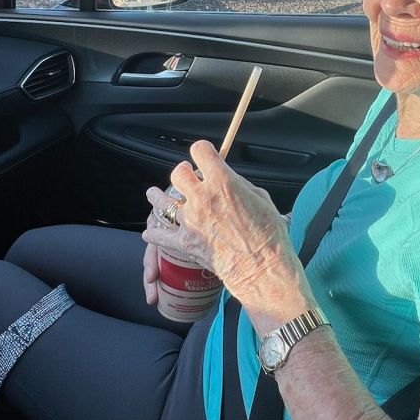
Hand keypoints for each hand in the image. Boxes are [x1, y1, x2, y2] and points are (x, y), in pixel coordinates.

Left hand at [143, 141, 314, 325]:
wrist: (262, 268)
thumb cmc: (269, 235)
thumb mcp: (261, 199)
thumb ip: (240, 186)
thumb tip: (230, 181)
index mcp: (223, 182)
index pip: (201, 152)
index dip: (203, 151)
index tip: (204, 155)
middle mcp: (202, 197)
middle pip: (178, 174)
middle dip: (184, 173)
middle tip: (188, 177)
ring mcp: (190, 220)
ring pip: (162, 201)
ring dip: (158, 196)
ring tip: (154, 194)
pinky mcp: (184, 242)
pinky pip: (160, 235)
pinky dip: (154, 232)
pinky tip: (150, 230)